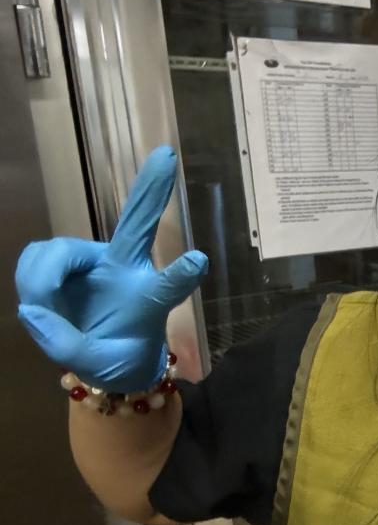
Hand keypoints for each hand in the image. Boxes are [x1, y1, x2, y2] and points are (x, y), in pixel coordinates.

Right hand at [15, 146, 206, 391]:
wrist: (95, 354)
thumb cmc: (115, 356)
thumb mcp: (102, 367)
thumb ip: (73, 347)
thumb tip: (35, 311)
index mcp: (149, 300)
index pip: (168, 285)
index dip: (181, 273)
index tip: (200, 260)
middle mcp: (125, 269)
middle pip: (137, 225)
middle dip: (150, 190)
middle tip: (167, 157)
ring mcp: (93, 260)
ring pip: (59, 252)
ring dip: (43, 281)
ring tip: (45, 312)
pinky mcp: (62, 261)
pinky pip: (36, 259)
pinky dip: (31, 282)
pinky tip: (40, 301)